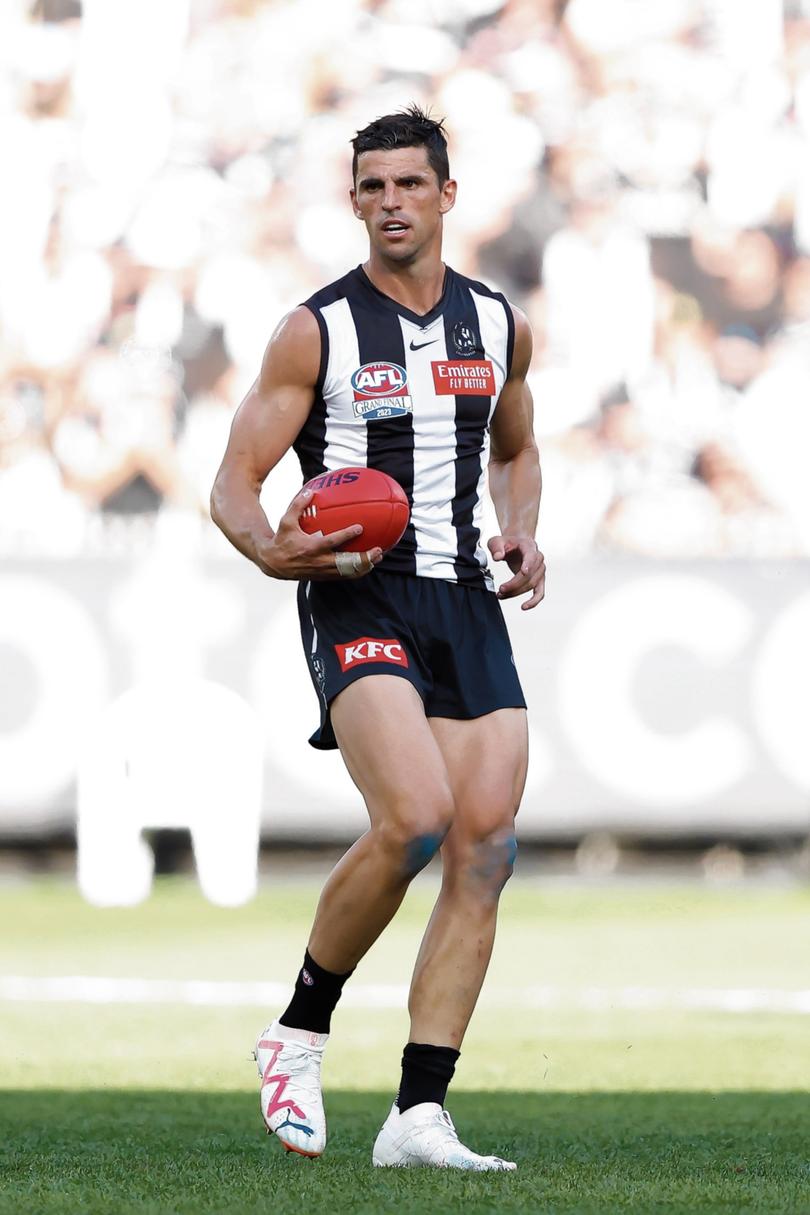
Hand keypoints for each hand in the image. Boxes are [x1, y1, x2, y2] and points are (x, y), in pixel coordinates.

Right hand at [257, 488, 382, 579]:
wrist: (274, 563)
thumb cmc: (282, 540)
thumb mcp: (286, 521)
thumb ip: (298, 506)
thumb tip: (310, 491)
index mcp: (311, 547)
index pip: (332, 541)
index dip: (347, 535)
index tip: (360, 527)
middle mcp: (318, 561)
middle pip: (346, 563)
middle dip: (364, 558)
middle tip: (378, 550)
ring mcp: (322, 571)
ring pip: (348, 572)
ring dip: (364, 566)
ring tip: (377, 558)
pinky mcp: (323, 577)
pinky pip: (343, 576)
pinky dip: (356, 571)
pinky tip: (367, 564)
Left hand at [488, 535, 544, 609]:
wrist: (517, 545)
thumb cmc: (507, 543)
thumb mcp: (497, 541)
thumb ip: (496, 547)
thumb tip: (497, 557)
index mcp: (530, 546)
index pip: (532, 556)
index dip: (528, 564)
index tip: (523, 572)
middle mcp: (538, 559)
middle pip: (529, 575)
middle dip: (514, 584)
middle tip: (500, 589)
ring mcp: (540, 570)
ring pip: (531, 585)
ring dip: (516, 592)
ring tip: (501, 595)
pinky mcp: (539, 580)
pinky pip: (540, 593)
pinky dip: (534, 601)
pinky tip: (524, 607)